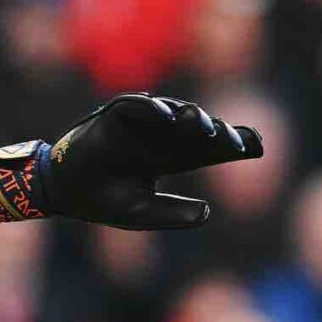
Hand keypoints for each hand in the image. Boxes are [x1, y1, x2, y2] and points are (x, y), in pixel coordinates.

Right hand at [42, 92, 262, 229]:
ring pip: (172, 114)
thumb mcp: (141, 212)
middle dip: (218, 133)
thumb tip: (207, 214)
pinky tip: (171, 117)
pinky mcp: (115, 116)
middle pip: (196, 130)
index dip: (231, 146)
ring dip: (190, 118)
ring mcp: (139, 125)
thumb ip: (172, 213)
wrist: (64, 191)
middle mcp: (160, 137)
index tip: (256, 147)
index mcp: (170, 158)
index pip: (207, 149)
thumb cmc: (102, 201)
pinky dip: (152, 110)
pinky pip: (136, 106)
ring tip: (207, 127)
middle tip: (237, 140)